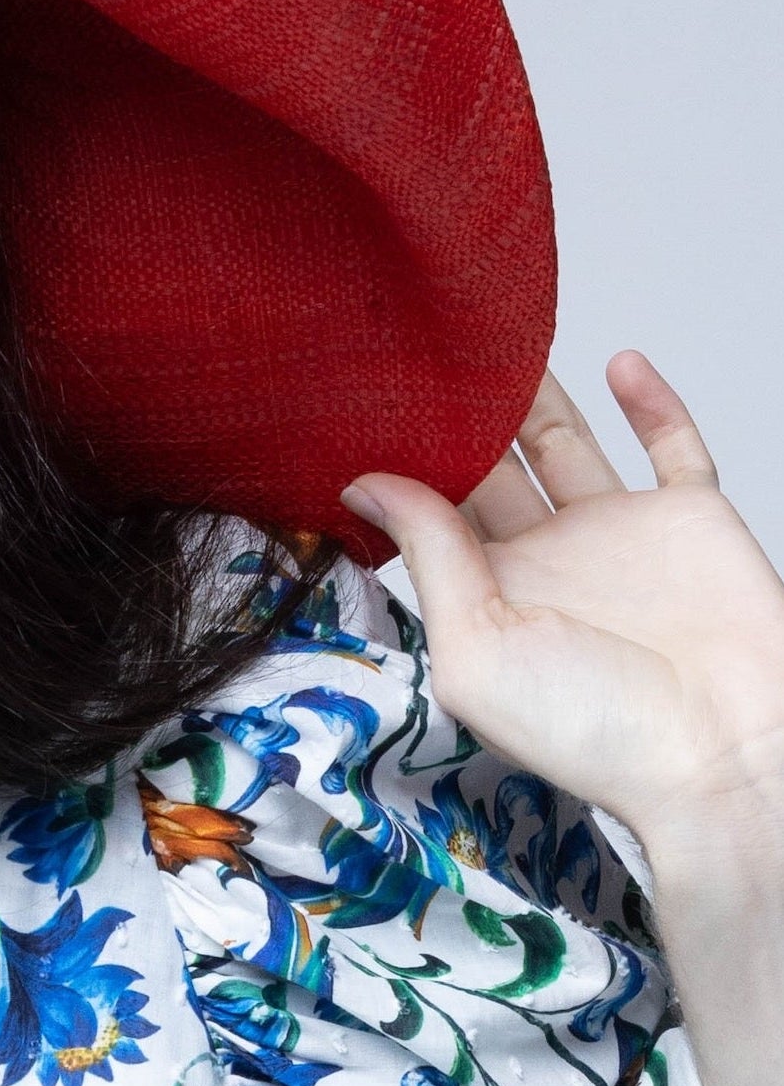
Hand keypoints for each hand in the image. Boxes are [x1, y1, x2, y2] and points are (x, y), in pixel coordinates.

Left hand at [351, 356, 783, 893]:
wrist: (719, 748)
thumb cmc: (594, 729)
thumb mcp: (477, 649)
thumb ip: (431, 558)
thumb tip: (366, 482)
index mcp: (487, 594)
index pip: (431, 510)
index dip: (402, 457)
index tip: (365, 397)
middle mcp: (549, 558)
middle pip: (490, 465)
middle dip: (459, 414)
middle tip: (421, 348)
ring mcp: (620, 533)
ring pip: (567, 443)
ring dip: (535, 394)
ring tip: (496, 337)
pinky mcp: (691, 517)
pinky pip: (672, 446)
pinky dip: (650, 401)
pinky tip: (616, 360)